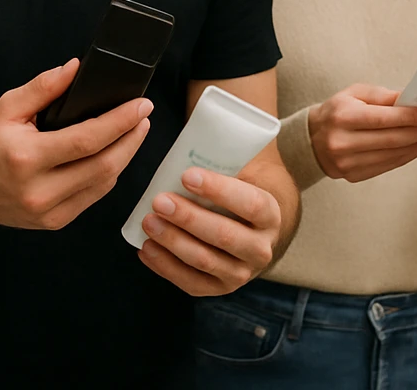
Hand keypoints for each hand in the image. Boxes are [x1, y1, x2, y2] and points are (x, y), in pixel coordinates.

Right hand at [0, 59, 151, 230]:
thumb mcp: (6, 108)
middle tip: (144, 116)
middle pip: (104, 165)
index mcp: (26, 158)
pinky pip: (93, 196)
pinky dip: (109, 174)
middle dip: (131, 139)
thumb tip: (75, 69)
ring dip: (125, 156)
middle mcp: (39, 190)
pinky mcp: (55, 222)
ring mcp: (49, 212)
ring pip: (103, 184)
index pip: (87, 139)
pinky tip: (115, 155)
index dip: (120, 121)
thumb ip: (42, 87)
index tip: (141, 105)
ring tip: (134, 131)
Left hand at [137, 167, 280, 296]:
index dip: (218, 190)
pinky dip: (165, 266)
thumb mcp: (243, 174)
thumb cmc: (237, 193)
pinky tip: (146, 248)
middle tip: (159, 201)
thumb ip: (223, 158)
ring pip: (204, 260)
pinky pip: (190, 282)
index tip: (186, 175)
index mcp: (270, 215)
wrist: (251, 231)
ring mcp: (241, 273)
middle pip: (224, 235)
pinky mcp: (219, 288)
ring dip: (173, 241)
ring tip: (149, 222)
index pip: (249, 203)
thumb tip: (192, 127)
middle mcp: (261, 248)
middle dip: (188, 218)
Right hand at [307, 84, 416, 181]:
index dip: (412, 117)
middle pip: (392, 139)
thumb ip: (383, 96)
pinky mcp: (354, 176)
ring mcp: (348, 162)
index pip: (384, 118)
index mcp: (343, 117)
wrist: (311, 139)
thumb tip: (413, 99)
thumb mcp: (354, 94)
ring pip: (392, 155)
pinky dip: (407, 156)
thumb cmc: (337, 111)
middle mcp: (343, 142)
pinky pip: (388, 166)